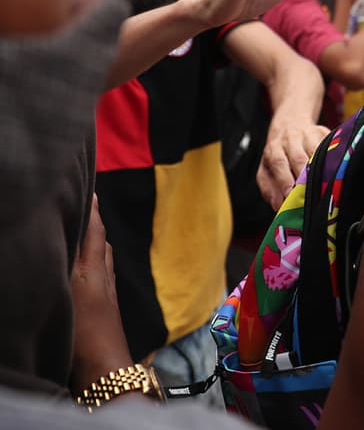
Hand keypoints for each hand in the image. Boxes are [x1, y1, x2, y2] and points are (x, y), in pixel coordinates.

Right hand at [70, 196, 133, 390]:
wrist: (105, 370)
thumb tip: (61, 239)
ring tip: (87, 228)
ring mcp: (107, 293)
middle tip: (88, 200)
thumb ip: (66, 265)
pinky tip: (92, 265)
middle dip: (94, 221)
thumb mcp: (67, 294)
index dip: (91, 209)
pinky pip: (103, 273)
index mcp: (91, 270)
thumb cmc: (83, 335)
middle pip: (100, 241)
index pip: (93, 231)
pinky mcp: (108, 308)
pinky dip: (97, 260)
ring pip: (103, 257)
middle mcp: (102, 277)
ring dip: (96, 240)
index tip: (90, 188)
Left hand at [258, 118, 329, 207]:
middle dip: (304, 177)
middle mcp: (291, 139)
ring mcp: (309, 134)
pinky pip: (331, 146)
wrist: (290, 124)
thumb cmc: (278, 154)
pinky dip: (334, 158)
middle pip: (299, 158)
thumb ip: (269, 188)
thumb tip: (278, 205)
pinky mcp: (325, 132)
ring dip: (321, 168)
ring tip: (324, 184)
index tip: (290, 195)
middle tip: (308, 194)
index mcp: (274, 149)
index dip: (285, 180)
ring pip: (317, 151)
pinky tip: (336, 170)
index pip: (279, 163)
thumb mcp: (266, 169)